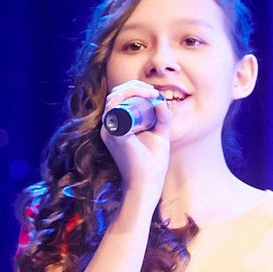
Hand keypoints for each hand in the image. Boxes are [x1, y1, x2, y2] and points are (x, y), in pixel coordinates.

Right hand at [100, 80, 171, 198]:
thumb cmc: (152, 164)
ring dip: (132, 90)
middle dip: (134, 87)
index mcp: (117, 126)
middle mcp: (110, 127)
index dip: (134, 90)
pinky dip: (128, 98)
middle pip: (115, 95)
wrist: (147, 184)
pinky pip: (115, 109)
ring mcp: (110, 131)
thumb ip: (162, 119)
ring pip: (114, 98)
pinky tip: (144, 97)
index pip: (119, 100)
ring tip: (150, 93)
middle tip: (153, 92)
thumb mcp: (160, 135)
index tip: (153, 93)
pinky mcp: (115, 135)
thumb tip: (162, 102)